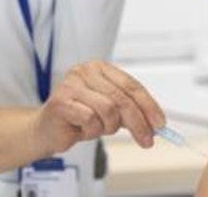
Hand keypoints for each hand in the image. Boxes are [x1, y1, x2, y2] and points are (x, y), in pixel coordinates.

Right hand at [30, 61, 165, 157]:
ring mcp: (71, 85)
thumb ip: (129, 111)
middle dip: (138, 122)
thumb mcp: (109, 111)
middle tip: (147, 140)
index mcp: (99, 68)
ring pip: (108, 110)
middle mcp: (85, 71)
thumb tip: (154, 123)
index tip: (159, 124)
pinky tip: (83, 129)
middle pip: (122, 98)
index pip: (131, 85)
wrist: (47, 129)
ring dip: (108, 127)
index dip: (148, 105)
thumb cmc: (78, 118)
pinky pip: (90, 119)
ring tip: (98, 129)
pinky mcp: (61, 102)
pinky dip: (92, 130)